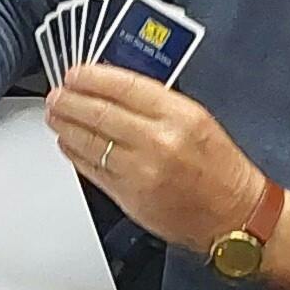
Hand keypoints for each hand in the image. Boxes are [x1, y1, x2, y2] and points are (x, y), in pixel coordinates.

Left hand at [45, 63, 268, 255]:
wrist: (233, 216)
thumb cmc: (220, 168)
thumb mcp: (198, 119)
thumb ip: (157, 102)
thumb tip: (114, 87)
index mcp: (180, 115)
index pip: (123, 85)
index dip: (91, 76)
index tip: (75, 73)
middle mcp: (158, 141)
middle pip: (98, 112)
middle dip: (69, 100)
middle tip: (57, 94)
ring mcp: (140, 171)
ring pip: (88, 141)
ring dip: (65, 125)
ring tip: (56, 115)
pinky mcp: (128, 196)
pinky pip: (91, 169)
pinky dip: (74, 152)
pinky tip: (69, 143)